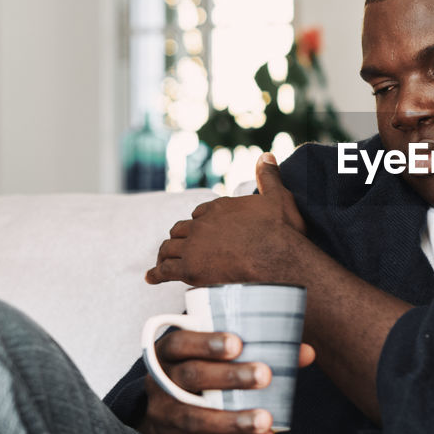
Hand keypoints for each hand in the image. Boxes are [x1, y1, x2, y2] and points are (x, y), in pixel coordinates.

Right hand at [136, 329, 316, 433]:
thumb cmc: (203, 375)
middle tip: (264, 375)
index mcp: (168, 353)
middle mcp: (160, 381)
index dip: (206, 342)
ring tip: (266, 419)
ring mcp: (164, 414)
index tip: (237, 344)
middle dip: (229, 376)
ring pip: (196, 417)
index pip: (180, 342)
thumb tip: (305, 352)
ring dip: (233, 419)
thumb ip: (259, 351)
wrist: (169, 416)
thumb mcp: (218, 358)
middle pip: (190, 376)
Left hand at [146, 153, 304, 285]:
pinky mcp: (190, 269)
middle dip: (180, 238)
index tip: (204, 231)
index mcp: (219, 206)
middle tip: (182, 248)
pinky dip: (156, 274)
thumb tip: (266, 155)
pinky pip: (165, 271)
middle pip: (181, 230)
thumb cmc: (281, 231)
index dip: (201, 222)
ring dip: (166, 254)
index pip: (200, 212)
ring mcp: (194, 247)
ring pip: (169, 248)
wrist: (279, 259)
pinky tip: (151, 278)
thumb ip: (268, 176)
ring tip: (164, 262)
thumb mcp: (278, 197)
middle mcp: (202, 224)